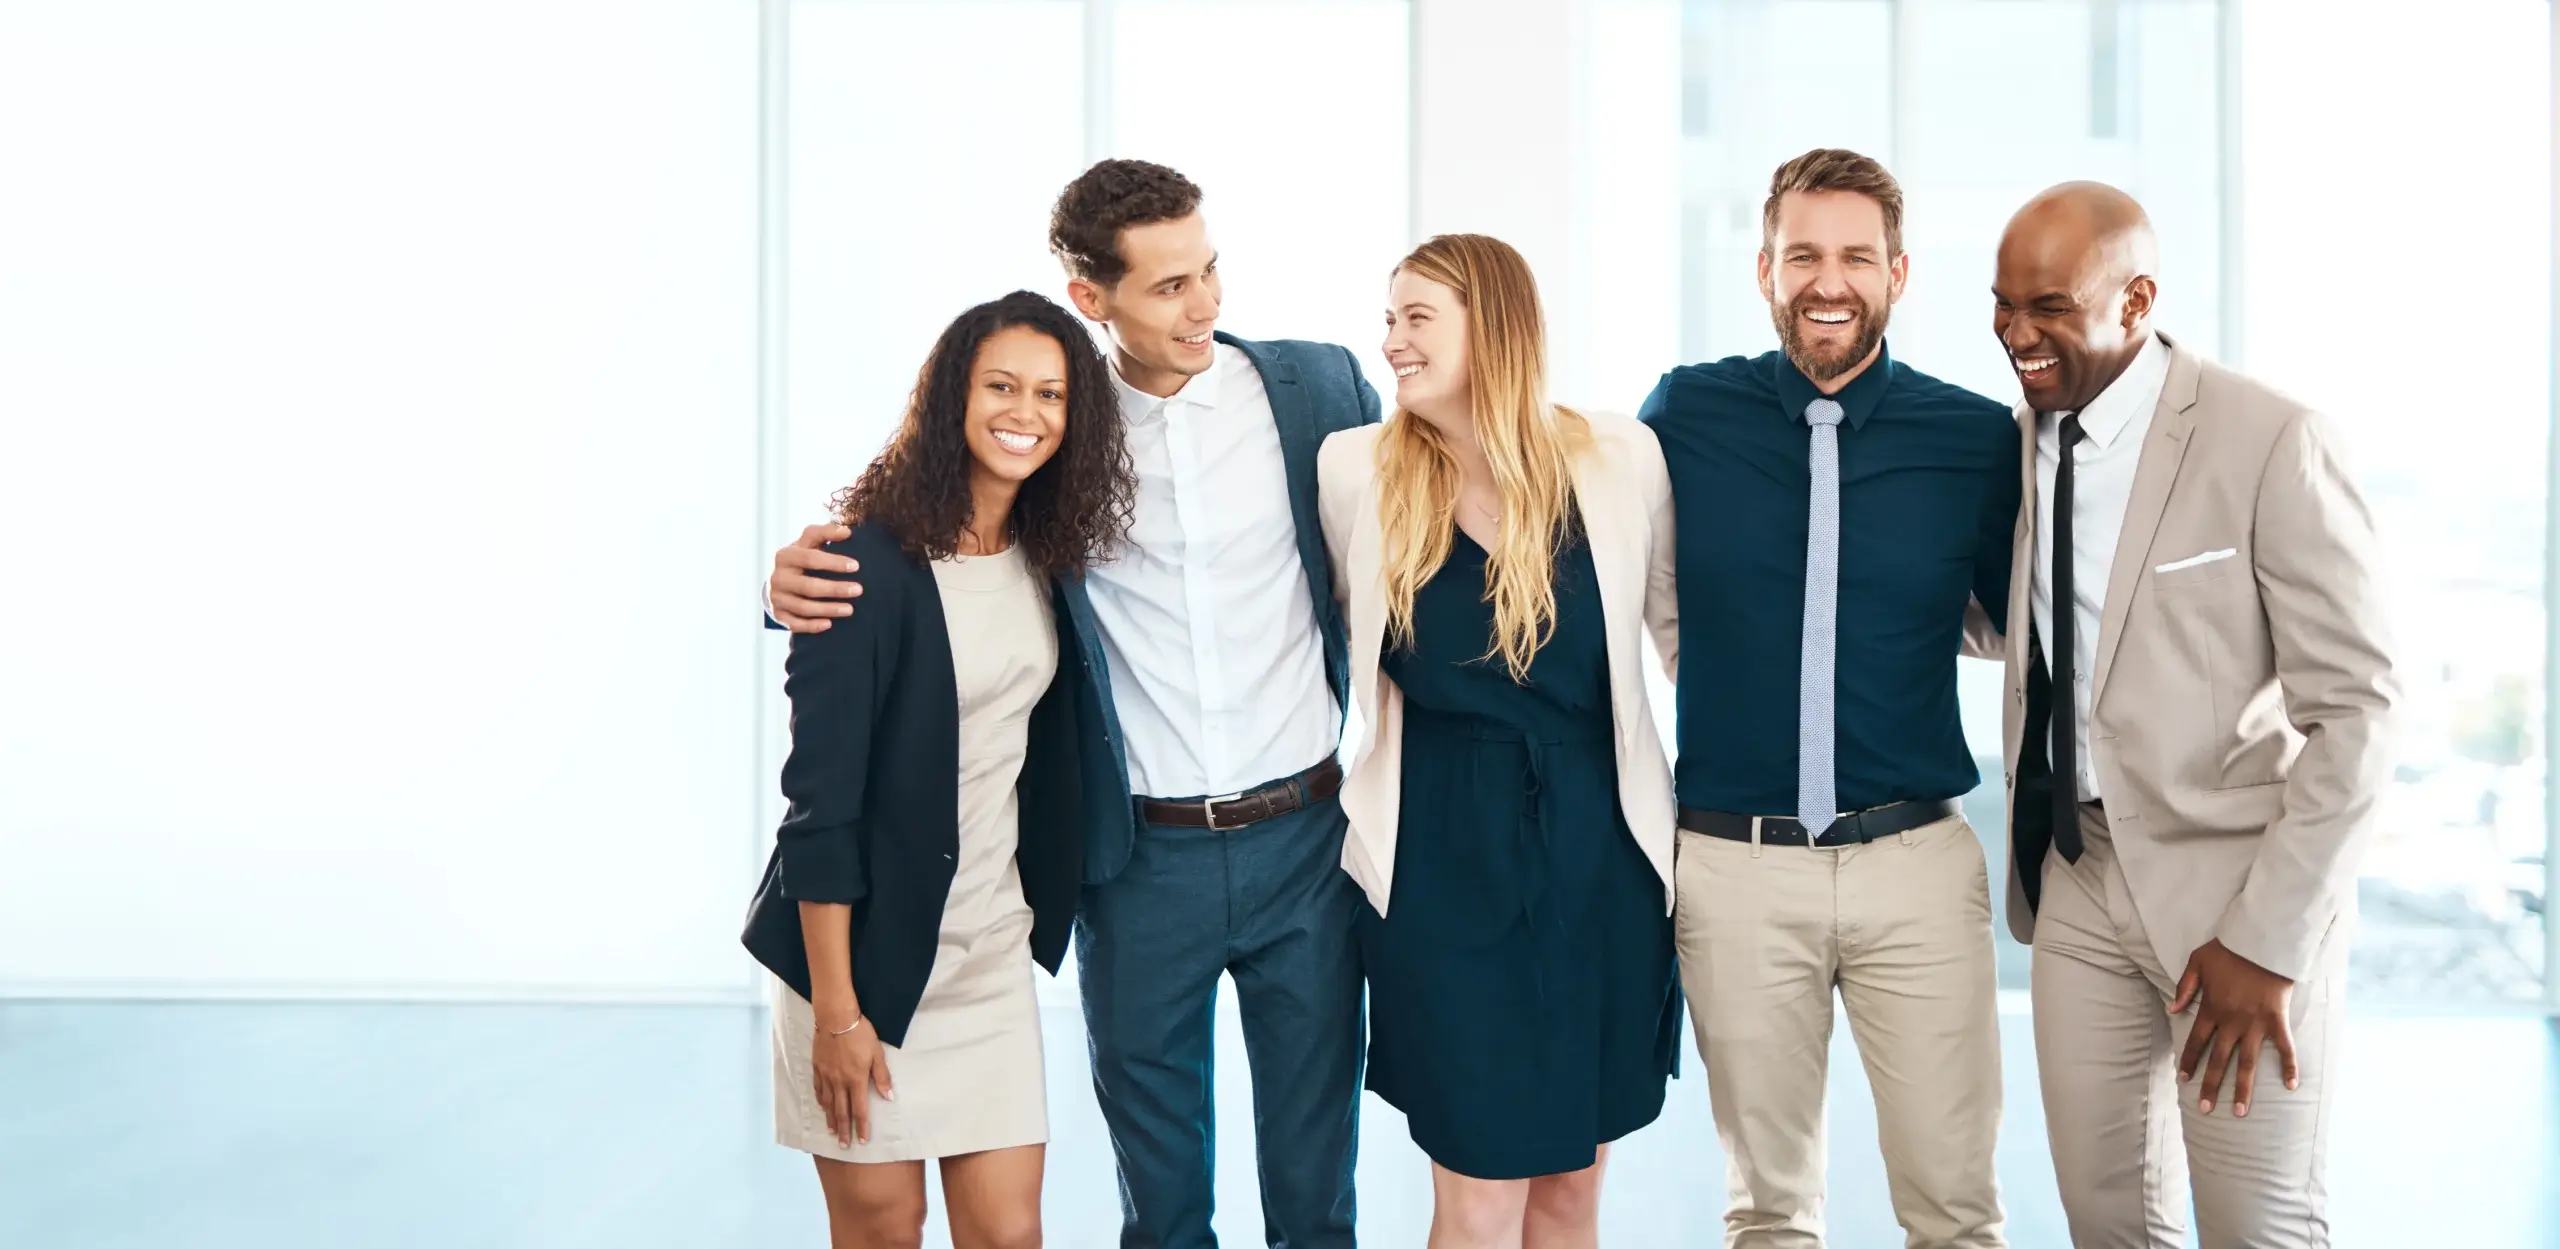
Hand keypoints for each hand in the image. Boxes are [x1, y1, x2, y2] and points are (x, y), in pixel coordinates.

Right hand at [769, 524, 858, 632]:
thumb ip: (825, 533)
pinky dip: (812, 625)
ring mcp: (776, 597)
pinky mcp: (778, 614)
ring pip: (804, 607)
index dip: (834, 562)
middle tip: (859, 590)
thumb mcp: (808, 542)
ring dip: (829, 609)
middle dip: (835, 589)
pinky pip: (795, 624)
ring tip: (850, 609)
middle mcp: (777, 577)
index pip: (811, 558)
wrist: (777, 579)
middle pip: (809, 586)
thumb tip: (847, 531)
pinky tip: (829, 624)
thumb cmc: (800, 558)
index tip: (856, 566)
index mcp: (785, 556)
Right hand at [809, 1014, 893, 1148]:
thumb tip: (888, 1097)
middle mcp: (839, 1082)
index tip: (862, 1140)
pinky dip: (820, 1099)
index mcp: (856, 1080)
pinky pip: (818, 1088)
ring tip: (832, 1131)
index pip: (859, 1109)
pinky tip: (821, 1106)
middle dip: (844, 1130)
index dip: (861, 1126)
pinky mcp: (817, 1067)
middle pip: (841, 1111)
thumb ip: (882, 1077)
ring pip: (828, 1102)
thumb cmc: (861, 1033)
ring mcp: (826, 1075)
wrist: (836, 1018)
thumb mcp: (877, 1053)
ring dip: (830, 1119)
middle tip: (844, 1146)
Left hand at [2170, 938, 2297, 1117]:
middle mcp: (2232, 1022)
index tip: (2183, 1080)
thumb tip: (2173, 1011)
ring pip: (2248, 1063)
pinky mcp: (2277, 1020)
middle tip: (2205, 1109)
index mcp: (2211, 1010)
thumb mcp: (2196, 963)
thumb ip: (2184, 988)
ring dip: (2243, 1089)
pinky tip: (2291, 1086)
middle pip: (2219, 1060)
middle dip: (2211, 1086)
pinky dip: (2290, 1066)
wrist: (2262, 943)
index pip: (2195, 1042)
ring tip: (2239, 1112)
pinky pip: (2285, 1048)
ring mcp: (2255, 1024)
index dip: (2189, 1062)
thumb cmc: (2228, 950)